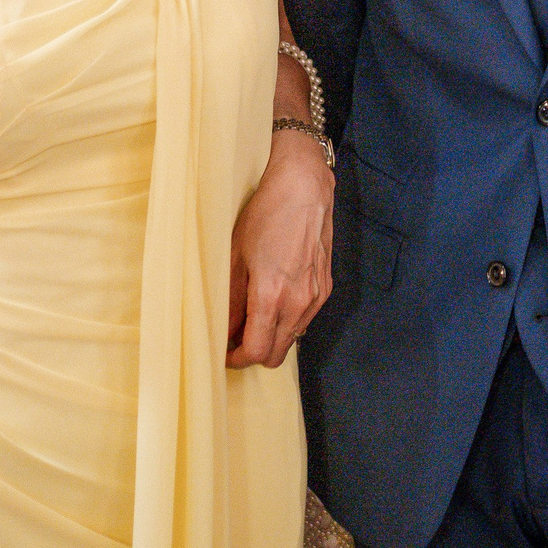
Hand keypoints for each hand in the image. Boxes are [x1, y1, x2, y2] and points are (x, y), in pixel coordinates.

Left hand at [227, 130, 333, 367]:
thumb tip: (221, 330)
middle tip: (236, 338)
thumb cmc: (266, 215)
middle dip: (254, 353)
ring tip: (254, 317)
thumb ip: (229, 299)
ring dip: (272, 337)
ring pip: (292, 339)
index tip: (224, 352)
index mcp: (272, 295)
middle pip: (276, 355)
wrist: (304, 188)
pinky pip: (305, 320)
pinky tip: (275, 300)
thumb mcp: (235, 255)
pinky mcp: (325, 288)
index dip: (237, 359)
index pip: (256, 351)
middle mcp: (298, 303)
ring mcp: (316, 297)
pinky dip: (288, 321)